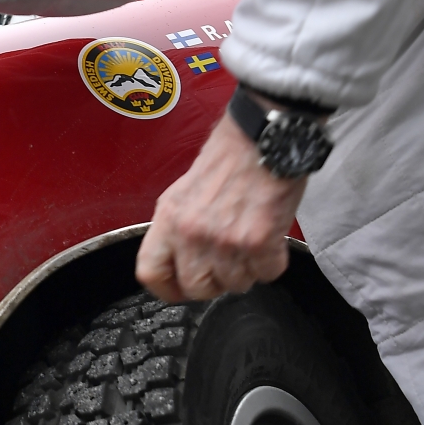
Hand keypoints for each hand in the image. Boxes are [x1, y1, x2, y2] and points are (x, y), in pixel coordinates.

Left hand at [136, 111, 306, 300]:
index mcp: (169, 218)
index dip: (167, 288)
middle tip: (228, 262)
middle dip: (215, 282)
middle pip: (196, 288)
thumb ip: (180, 227)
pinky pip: (266, 273)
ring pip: (235, 284)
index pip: (151, 272)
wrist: (264, 135)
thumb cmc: (230, 155)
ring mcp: (224, 240)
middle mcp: (191, 233)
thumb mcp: (185, 190)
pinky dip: (272, 261)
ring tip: (251, 238)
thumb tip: (183, 259)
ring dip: (247, 269)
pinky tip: (270, 237)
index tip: (181, 288)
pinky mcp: (258, 241)